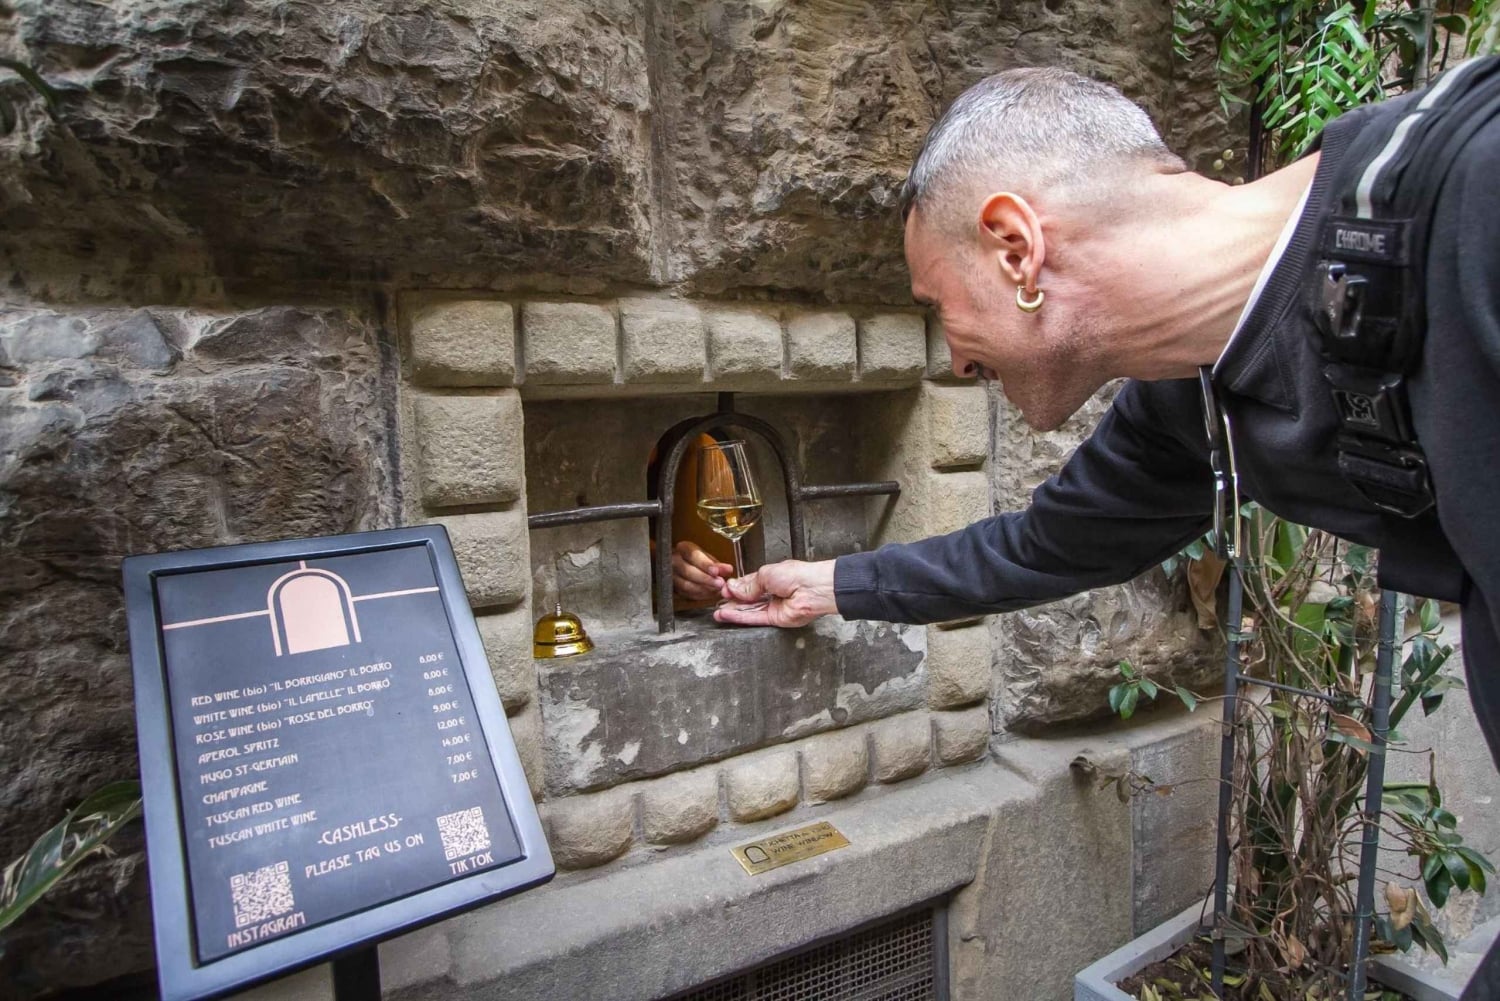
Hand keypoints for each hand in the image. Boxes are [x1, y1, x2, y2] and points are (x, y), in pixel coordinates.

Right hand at [672, 541, 733, 600]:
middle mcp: (674, 561)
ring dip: (704, 589)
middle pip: (688, 571)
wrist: (682, 565)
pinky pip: (686, 594)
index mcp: (683, 548)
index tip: (716, 571)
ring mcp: (671, 575)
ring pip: (686, 585)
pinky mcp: (673, 588)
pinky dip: (700, 595)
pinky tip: (710, 594)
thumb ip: (717, 565)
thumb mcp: (707, 558)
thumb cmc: (696, 560)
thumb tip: (728, 569)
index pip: (693, 555)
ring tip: (717, 590)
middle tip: (720, 584)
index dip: (705, 564)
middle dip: (706, 579)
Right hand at [714, 559, 837, 627]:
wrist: (812, 589)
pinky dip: (740, 618)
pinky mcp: (774, 619)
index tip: (725, 588)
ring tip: (718, 612)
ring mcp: (773, 606)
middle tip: (719, 601)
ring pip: (749, 610)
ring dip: (733, 611)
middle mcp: (772, 593)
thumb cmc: (797, 575)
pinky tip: (727, 616)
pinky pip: (754, 618)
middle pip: (748, 599)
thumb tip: (734, 588)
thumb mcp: (766, 574)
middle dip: (733, 600)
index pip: (750, 583)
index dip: (736, 587)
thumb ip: (749, 585)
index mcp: (772, 577)